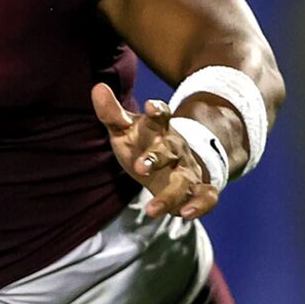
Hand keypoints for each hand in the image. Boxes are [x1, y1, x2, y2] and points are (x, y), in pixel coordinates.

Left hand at [92, 82, 218, 221]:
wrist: (174, 161)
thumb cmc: (142, 143)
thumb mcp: (125, 129)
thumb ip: (111, 113)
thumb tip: (97, 88)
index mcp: (159, 129)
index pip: (161, 116)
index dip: (158, 110)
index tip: (150, 107)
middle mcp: (176, 148)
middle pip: (170, 150)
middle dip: (156, 158)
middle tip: (139, 168)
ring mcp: (188, 169)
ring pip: (185, 180)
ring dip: (171, 195)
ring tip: (152, 210)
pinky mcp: (197, 189)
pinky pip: (207, 197)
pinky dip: (200, 206)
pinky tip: (186, 215)